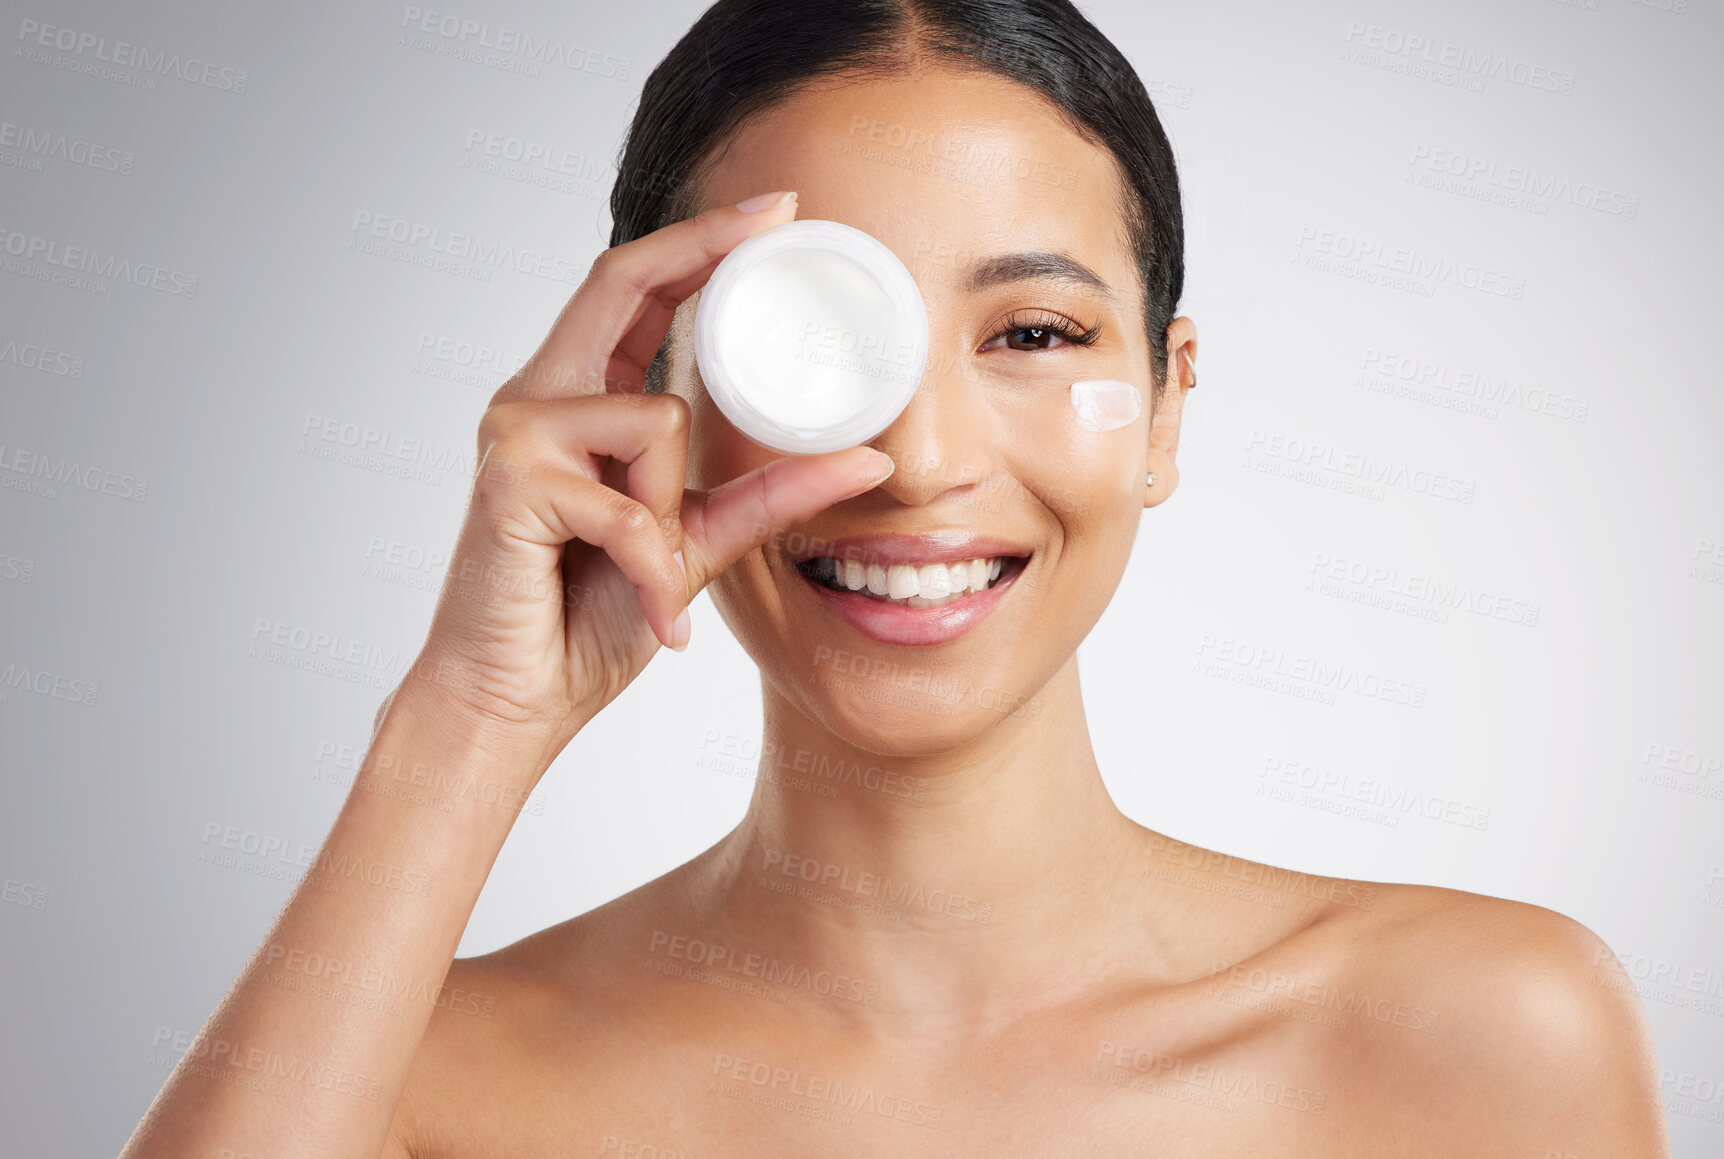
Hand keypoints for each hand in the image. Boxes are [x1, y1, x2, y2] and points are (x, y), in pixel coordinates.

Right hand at [393, 191, 895, 768]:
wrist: (515, 699)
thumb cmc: (588, 615)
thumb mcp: (696, 543)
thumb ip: (769, 495)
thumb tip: (868, 461)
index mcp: (579, 400)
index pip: (635, 291)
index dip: (698, 241)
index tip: (771, 210)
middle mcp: (538, 397)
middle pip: (620, 283)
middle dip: (702, 246)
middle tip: (777, 217)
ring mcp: (516, 432)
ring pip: (656, 417)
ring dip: (672, 509)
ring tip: (648, 570)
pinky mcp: (509, 482)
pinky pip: (629, 506)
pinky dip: (653, 567)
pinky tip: (650, 611)